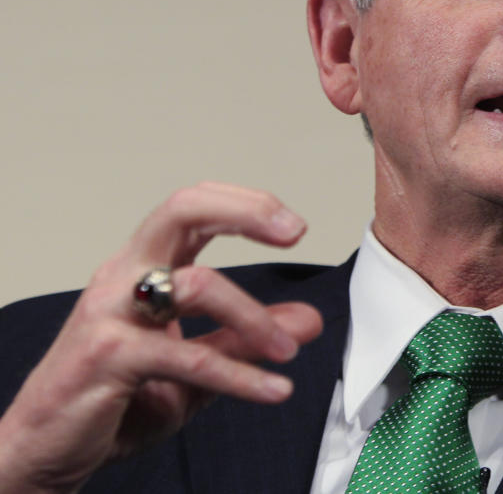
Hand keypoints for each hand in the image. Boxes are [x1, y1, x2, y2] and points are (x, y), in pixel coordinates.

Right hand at [0, 182, 322, 493]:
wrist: (44, 449)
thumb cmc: (112, 398)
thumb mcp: (195, 366)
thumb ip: (246, 339)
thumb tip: (306, 322)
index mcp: (143, 266)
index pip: (193, 208)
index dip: (246, 205)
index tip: (293, 227)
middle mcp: (124, 276)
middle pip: (181, 211)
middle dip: (245, 211)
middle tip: (294, 232)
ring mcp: (110, 312)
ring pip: (194, 285)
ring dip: (253, 317)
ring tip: (287, 350)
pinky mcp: (106, 357)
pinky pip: (186, 357)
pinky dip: (237, 374)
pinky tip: (272, 389)